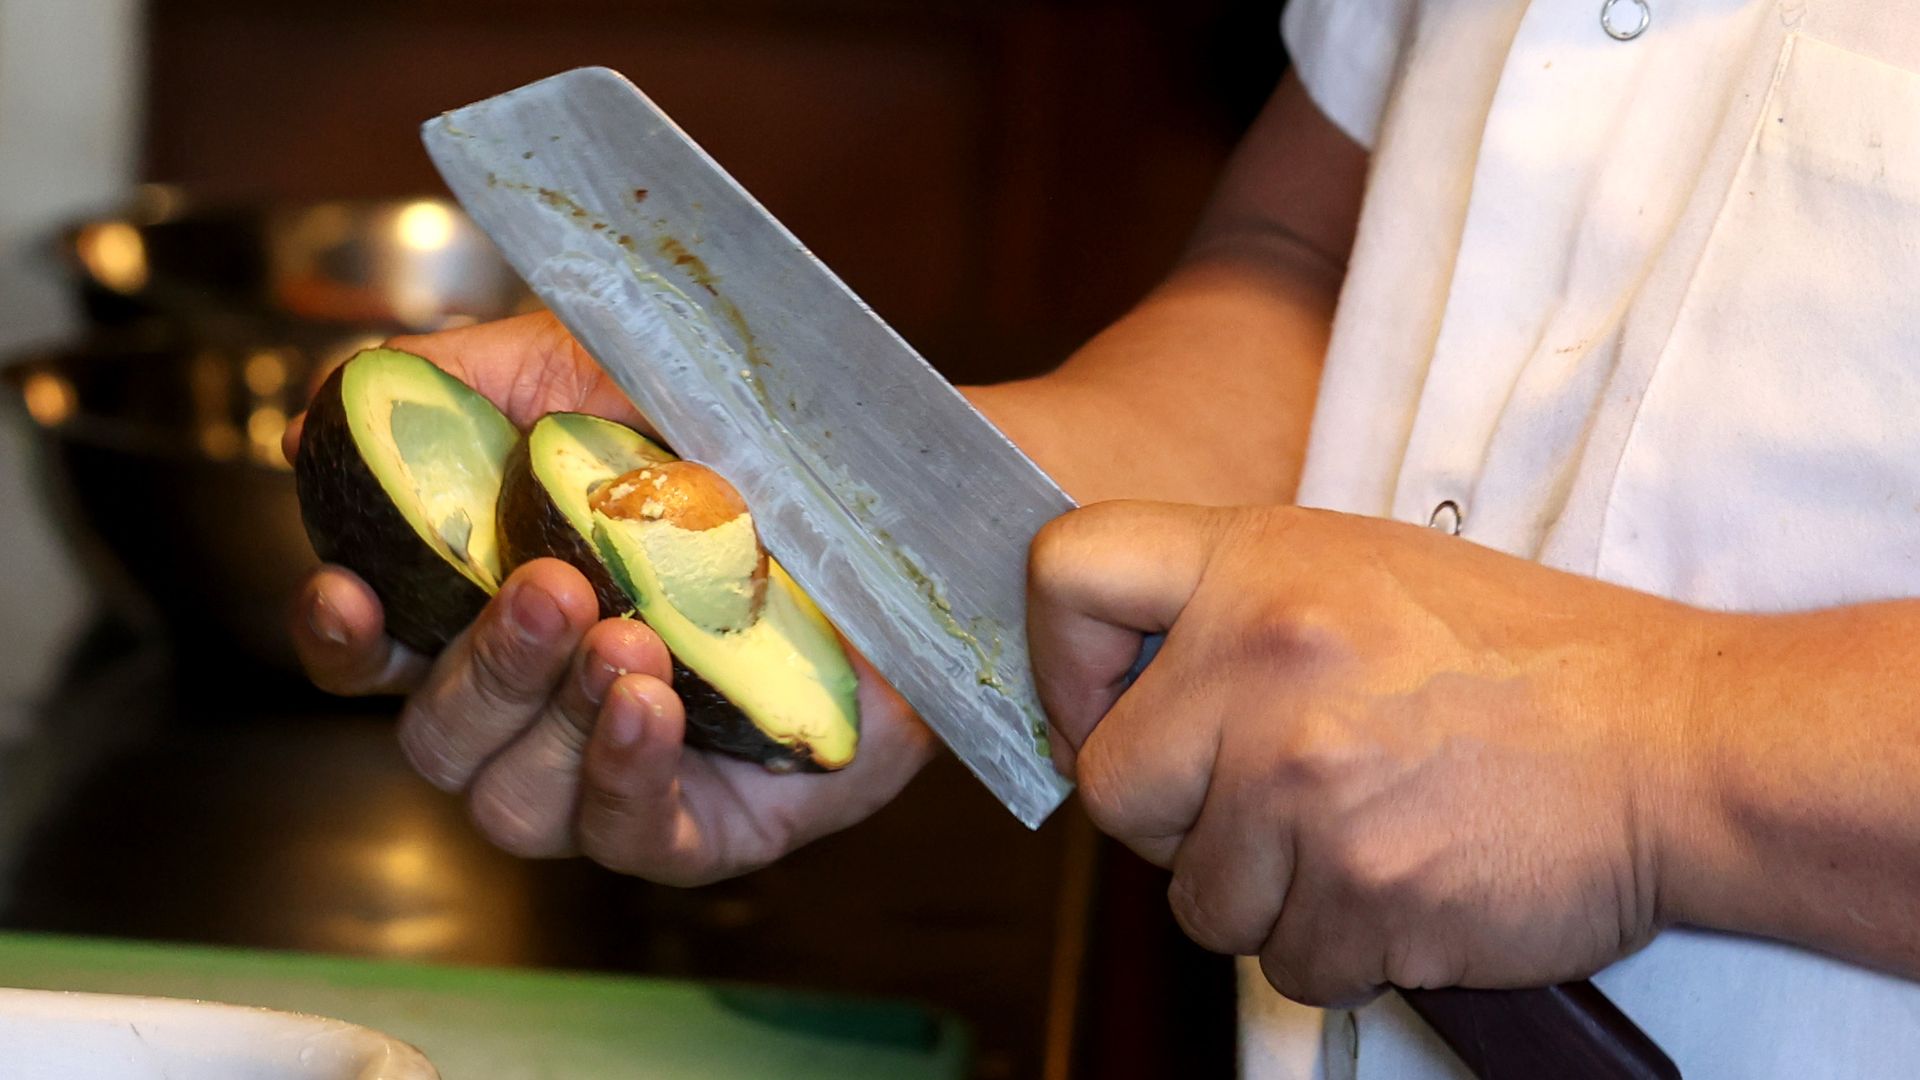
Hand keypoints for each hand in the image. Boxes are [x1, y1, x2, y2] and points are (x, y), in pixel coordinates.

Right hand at [287, 313, 933, 884]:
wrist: (898, 479)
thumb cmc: (734, 429)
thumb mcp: (585, 370)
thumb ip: (451, 384)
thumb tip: (323, 409)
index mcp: (496, 612)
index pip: (378, 661)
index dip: (342, 641)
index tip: (351, 594)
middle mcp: (549, 706)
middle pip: (441, 743)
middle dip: (482, 672)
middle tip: (554, 588)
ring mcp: (633, 771)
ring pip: (521, 805)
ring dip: (554, 721)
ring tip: (628, 638)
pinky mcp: (724, 819)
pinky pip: (641, 841)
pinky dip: (627, 780)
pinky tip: (654, 706)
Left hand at [1027, 502, 1713, 1005]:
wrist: (1677, 743)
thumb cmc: (1526, 658)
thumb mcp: (1365, 571)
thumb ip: (1237, 613)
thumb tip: (1125, 684)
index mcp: (1258, 565)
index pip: (1066, 571)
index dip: (1060, 655)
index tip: (1100, 702)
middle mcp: (1261, 669)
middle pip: (1109, 786)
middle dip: (1173, 817)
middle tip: (1263, 800)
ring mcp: (1305, 790)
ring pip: (1198, 899)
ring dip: (1268, 893)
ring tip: (1363, 835)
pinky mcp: (1357, 895)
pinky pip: (1287, 963)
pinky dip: (1340, 945)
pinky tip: (1405, 881)